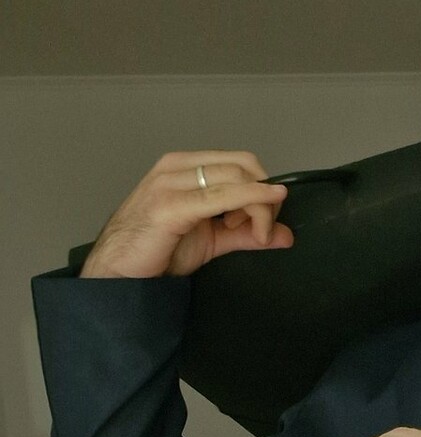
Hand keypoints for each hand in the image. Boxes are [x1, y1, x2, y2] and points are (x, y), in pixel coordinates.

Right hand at [79, 151, 292, 278]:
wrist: (119, 273)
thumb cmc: (157, 252)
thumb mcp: (212, 240)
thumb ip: (246, 235)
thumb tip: (286, 235)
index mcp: (185, 167)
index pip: (239, 162)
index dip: (262, 189)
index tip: (264, 222)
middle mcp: (177, 167)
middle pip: (244, 166)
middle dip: (266, 198)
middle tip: (265, 230)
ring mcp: (170, 182)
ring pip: (237, 178)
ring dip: (260, 207)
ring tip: (255, 234)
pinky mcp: (169, 205)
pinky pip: (222, 197)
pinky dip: (251, 205)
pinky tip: (259, 226)